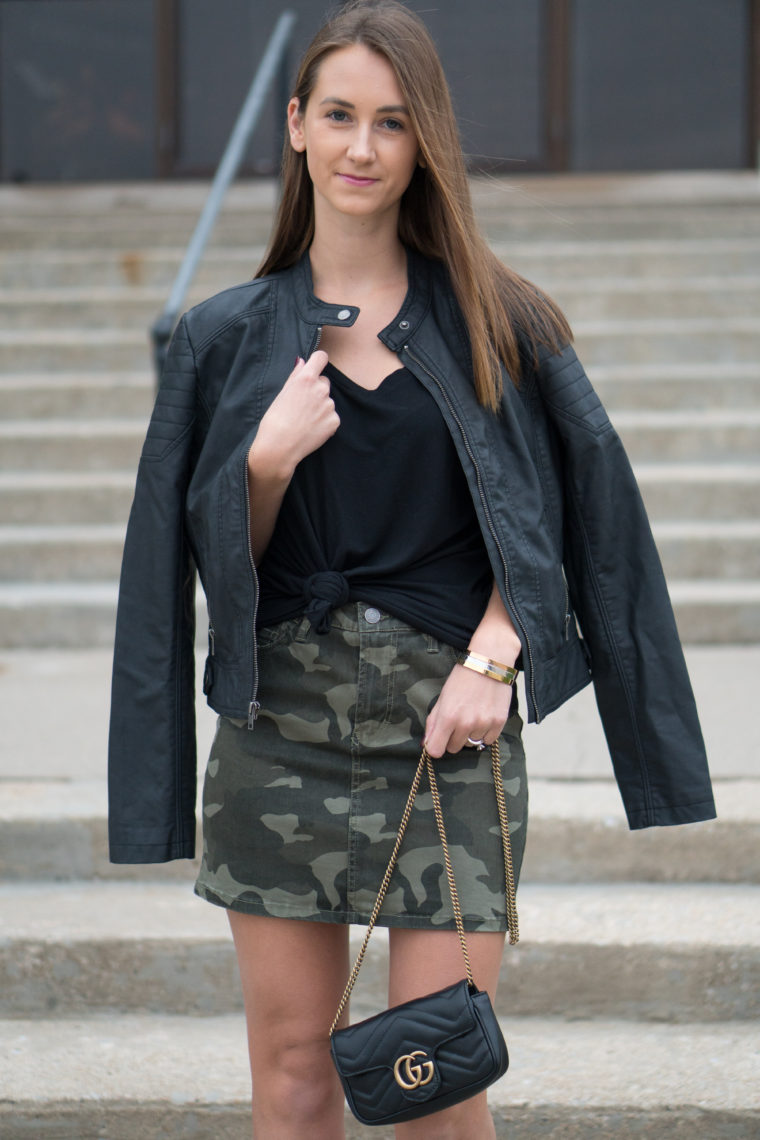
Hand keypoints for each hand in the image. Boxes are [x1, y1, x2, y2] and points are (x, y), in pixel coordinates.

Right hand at [248, 351, 338, 479]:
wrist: (279, 446)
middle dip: (316, 389)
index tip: (316, 366)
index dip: (318, 361)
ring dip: (320, 407)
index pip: (321, 357)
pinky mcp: (335, 421)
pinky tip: (311, 429)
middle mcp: (321, 389)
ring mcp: (329, 405)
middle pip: (324, 381)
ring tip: (305, 420)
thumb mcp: (282, 393)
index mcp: (306, 379)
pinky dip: (324, 422)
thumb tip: (302, 362)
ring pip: (327, 400)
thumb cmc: (275, 420)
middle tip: (302, 405)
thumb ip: (295, 375)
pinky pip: (332, 416)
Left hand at [423, 663, 512, 757]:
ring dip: (470, 734)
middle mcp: (466, 724)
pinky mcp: (499, 723)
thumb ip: (433, 722)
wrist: (489, 662)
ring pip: (472, 744)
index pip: (436, 751)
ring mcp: (484, 724)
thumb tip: (426, 744)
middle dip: (453, 738)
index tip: (439, 739)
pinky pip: (488, 741)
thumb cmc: (462, 678)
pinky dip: (485, 733)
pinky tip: (484, 717)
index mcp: (448, 717)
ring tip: (473, 715)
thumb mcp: (442, 697)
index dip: (436, 746)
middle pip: (454, 749)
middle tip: (458, 720)